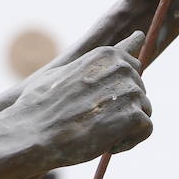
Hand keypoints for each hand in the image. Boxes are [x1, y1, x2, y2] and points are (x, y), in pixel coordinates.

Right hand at [10, 32, 153, 166]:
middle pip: (139, 91)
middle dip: (121, 107)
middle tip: (90, 119)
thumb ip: (101, 58)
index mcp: (106, 54)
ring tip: (96, 131)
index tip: (102, 100)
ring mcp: (130, 90)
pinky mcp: (135, 116)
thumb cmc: (41, 104)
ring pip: (144, 110)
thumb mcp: (67, 70)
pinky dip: (128, 141)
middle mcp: (122, 67)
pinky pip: (146, 129)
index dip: (118, 87)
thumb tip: (138, 35)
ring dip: (125, 125)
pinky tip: (105, 143)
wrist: (32, 133)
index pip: (133, 64)